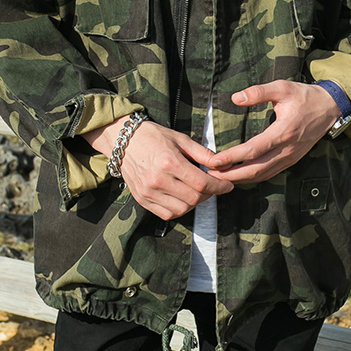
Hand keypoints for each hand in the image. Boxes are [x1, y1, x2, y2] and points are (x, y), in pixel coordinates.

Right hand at [84, 118, 232, 220]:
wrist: (123, 140)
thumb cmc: (154, 136)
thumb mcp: (181, 139)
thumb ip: (202, 154)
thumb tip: (222, 164)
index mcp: (169, 162)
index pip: (201, 183)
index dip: (219, 186)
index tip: (227, 185)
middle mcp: (158, 180)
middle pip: (193, 199)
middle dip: (209, 194)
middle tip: (212, 186)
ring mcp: (148, 192)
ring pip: (181, 210)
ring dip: (194, 204)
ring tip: (197, 192)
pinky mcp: (142, 199)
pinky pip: (166, 214)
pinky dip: (179, 209)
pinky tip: (182, 198)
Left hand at [205, 81, 339, 183]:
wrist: (330, 108)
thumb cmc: (305, 97)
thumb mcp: (283, 87)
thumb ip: (259, 92)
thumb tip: (235, 98)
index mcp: (283, 132)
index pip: (253, 150)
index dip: (232, 157)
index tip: (214, 161)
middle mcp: (286, 149)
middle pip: (255, 169)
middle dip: (231, 175)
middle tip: (210, 176)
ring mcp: (290, 157)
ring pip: (262, 175)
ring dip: (240, 179)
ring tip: (219, 178)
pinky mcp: (291, 160)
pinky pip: (269, 173)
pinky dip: (252, 178)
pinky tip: (239, 177)